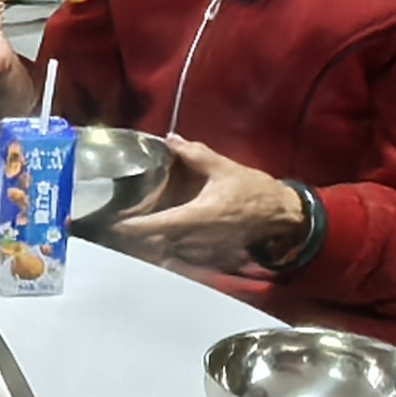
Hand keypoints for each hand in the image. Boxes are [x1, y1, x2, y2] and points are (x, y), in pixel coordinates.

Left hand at [110, 134, 309, 271]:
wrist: (281, 216)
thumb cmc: (253, 192)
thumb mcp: (223, 168)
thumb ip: (194, 154)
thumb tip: (171, 140)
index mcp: (198, 216)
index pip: (159, 225)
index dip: (135, 227)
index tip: (115, 225)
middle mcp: (197, 237)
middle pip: (157, 243)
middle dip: (136, 238)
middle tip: (114, 229)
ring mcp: (204, 249)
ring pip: (168, 251)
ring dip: (148, 245)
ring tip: (128, 236)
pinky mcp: (210, 254)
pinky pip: (182, 255)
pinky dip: (166, 250)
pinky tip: (155, 241)